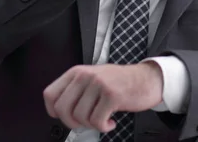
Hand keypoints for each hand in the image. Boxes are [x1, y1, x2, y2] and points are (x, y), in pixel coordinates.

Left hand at [43, 62, 163, 132]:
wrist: (147, 79)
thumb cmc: (120, 82)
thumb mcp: (93, 78)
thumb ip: (76, 89)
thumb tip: (59, 111)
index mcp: (77, 72)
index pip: (50, 94)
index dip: (54, 111)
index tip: (64, 115)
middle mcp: (86, 75)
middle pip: (62, 109)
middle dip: (72, 122)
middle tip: (84, 122)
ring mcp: (99, 84)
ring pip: (79, 117)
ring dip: (91, 124)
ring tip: (101, 118)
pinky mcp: (112, 95)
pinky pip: (97, 121)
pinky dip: (103, 127)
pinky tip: (110, 121)